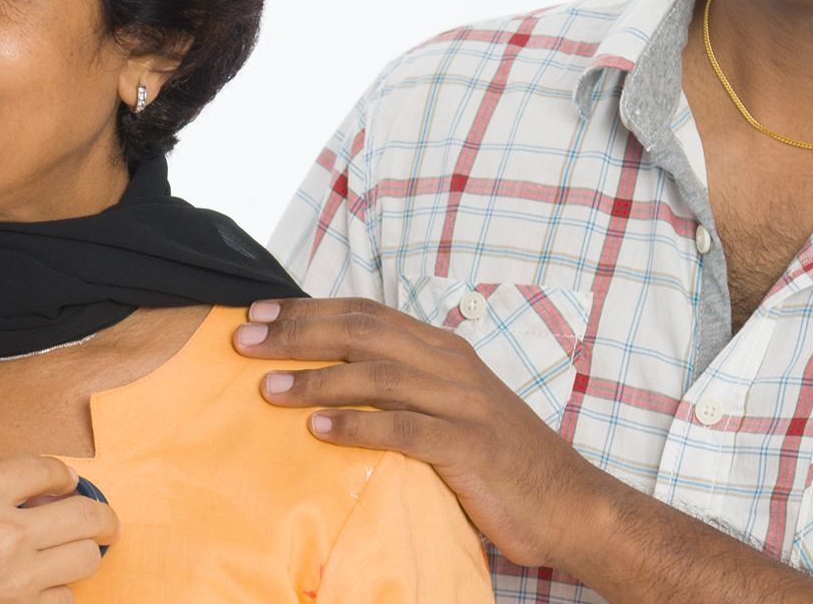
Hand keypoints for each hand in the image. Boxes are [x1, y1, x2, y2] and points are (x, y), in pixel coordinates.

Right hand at [0, 454, 116, 603]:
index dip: (64, 473)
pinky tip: (43, 587)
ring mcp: (16, 576)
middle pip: (86, 512)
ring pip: (87, 557)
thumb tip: (27, 502)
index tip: (68, 481)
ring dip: (85, 552)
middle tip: (103, 519)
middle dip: (102, 514)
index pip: (44, 467)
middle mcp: (4, 530)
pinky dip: (59, 591)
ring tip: (75, 552)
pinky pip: (65, 598)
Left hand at [232, 297, 630, 568]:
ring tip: (267, 388)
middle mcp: (452, 366)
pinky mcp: (470, 446)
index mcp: (444, 349)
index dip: (309, 308)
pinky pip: (405, 430)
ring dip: (316, 380)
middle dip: (297, 334)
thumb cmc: (499, 460)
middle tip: (244, 340)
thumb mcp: (449, 408)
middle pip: (362, 334)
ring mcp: (464, 404)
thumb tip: (332, 375)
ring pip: (377, 376)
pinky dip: (358, 427)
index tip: (257, 312)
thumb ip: (403, 386)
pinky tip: (318, 431)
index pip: (366, 313)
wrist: (568, 504)